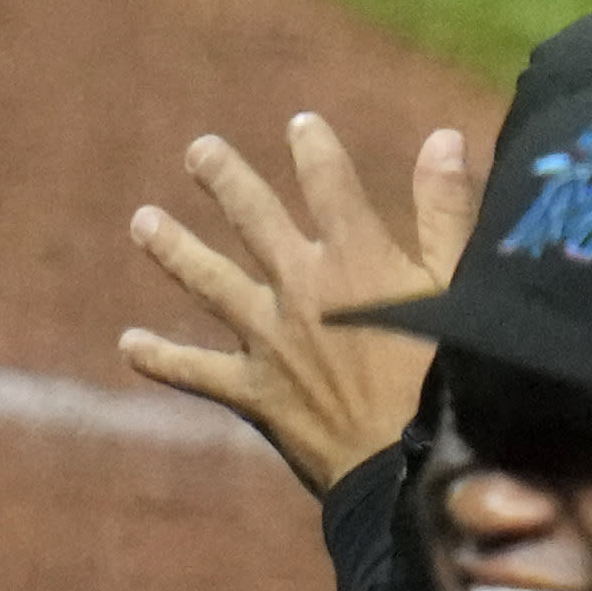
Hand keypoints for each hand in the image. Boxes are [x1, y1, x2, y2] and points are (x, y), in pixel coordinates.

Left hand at [119, 114, 477, 492]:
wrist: (412, 465)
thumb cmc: (454, 375)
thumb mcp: (461, 287)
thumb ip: (447, 212)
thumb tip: (443, 138)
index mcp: (357, 258)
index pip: (329, 185)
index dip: (314, 151)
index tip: (300, 125)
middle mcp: (301, 288)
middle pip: (253, 219)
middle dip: (225, 180)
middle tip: (198, 151)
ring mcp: (269, 340)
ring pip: (210, 283)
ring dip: (175, 250)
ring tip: (142, 222)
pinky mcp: (254, 391)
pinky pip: (196, 371)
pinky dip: (162, 358)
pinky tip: (129, 345)